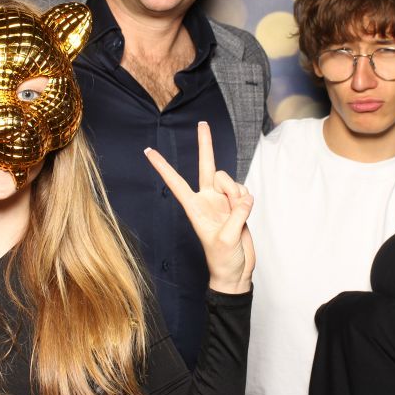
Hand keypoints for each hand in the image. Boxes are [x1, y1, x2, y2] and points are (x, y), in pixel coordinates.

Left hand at [144, 122, 253, 293]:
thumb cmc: (223, 261)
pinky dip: (246, 200)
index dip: (162, 166)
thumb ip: (236, 215)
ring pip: (231, 181)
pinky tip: (244, 214)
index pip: (175, 182)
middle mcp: (207, 199)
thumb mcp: (226, 240)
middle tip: (202, 123)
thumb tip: (245, 197)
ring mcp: (223, 201)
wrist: (236, 272)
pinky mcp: (237, 205)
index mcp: (194, 208)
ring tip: (237, 214)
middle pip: (207, 166)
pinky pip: (244, 191)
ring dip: (237, 193)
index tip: (148, 151)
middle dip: (205, 144)